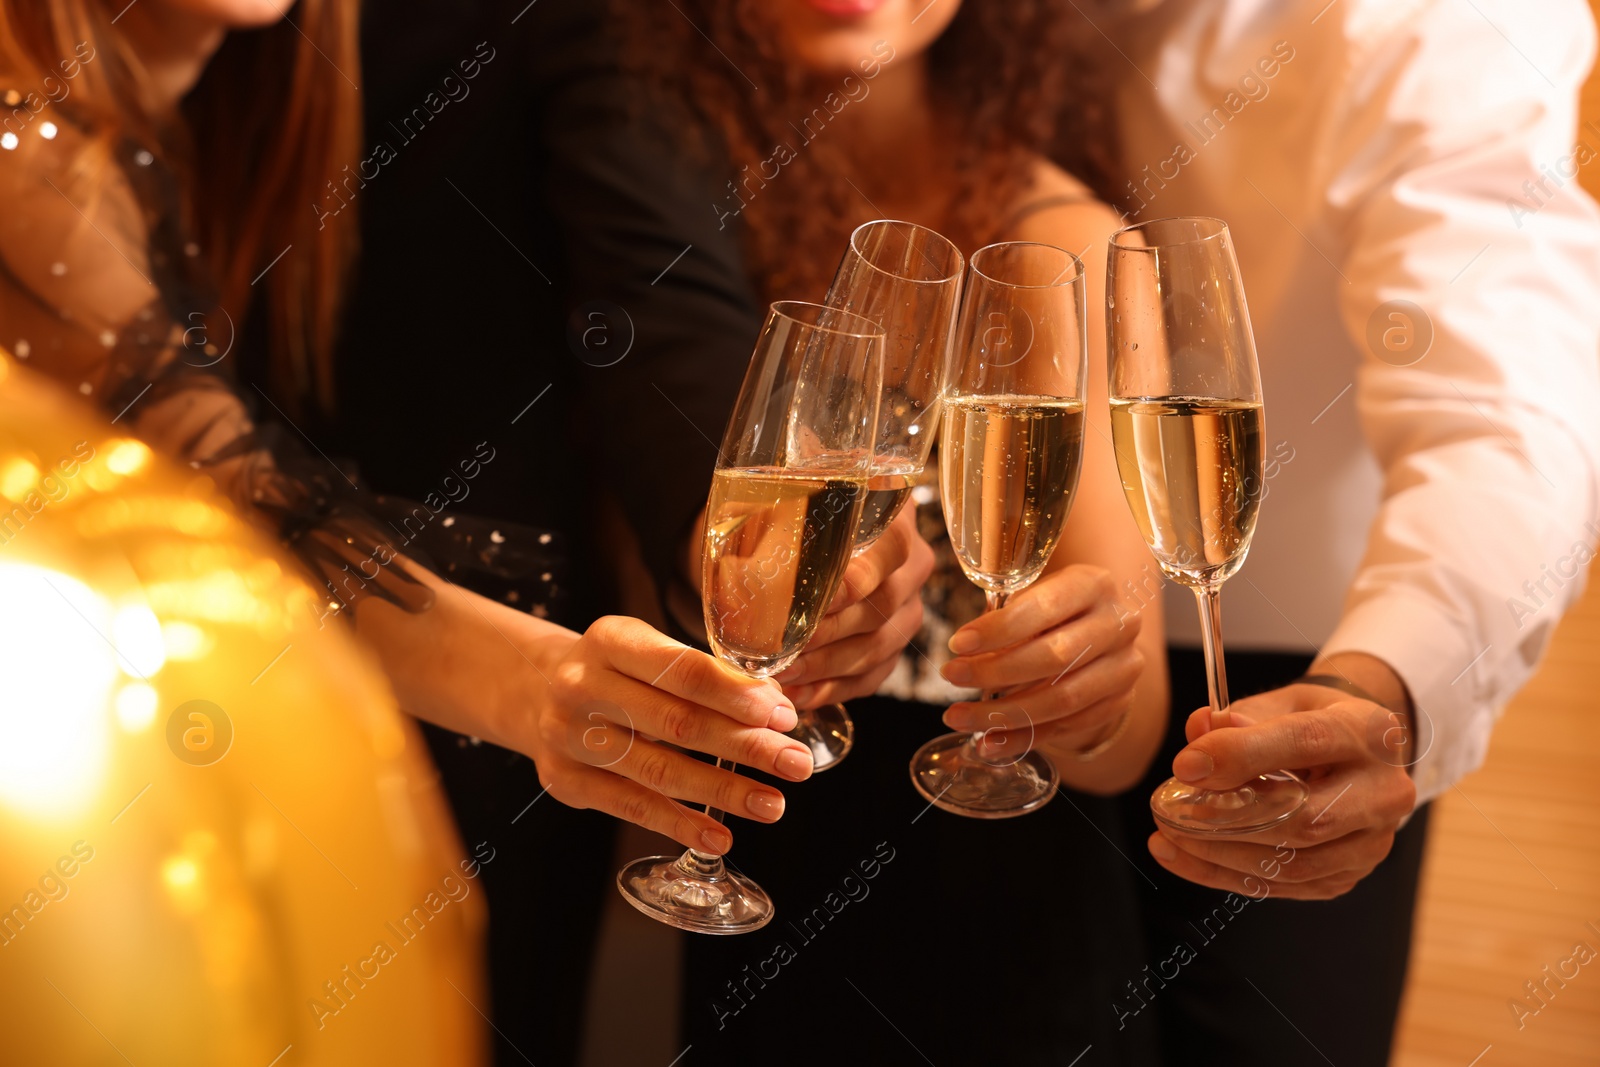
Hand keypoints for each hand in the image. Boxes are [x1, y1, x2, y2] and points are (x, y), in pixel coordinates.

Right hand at [529, 615, 816, 854]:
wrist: (536, 691)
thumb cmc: (616, 670)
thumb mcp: (649, 651)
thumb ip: (704, 674)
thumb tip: (775, 706)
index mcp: (610, 639)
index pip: (682, 669)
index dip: (737, 694)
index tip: (784, 715)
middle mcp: (583, 685)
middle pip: (676, 722)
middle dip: (745, 746)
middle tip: (795, 764)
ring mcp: (569, 736)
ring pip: (658, 770)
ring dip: (723, 791)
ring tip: (772, 804)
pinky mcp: (565, 781)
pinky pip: (632, 807)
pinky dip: (681, 824)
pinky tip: (721, 834)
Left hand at [775, 506, 933, 708]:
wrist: (807, 535)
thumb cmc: (792, 515)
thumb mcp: (786, 505)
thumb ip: (780, 523)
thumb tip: (749, 570)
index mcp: (897, 518)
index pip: (893, 549)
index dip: (857, 579)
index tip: (814, 600)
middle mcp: (913, 566)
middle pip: (885, 605)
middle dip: (830, 633)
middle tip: (785, 647)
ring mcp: (909, 609)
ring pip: (878, 647)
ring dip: (827, 666)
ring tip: (783, 674)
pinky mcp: (896, 646)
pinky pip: (872, 676)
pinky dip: (832, 689)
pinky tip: (797, 694)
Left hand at [935, 564, 1143, 764]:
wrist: (1105, 633)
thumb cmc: (1057, 610)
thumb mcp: (1037, 597)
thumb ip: (1008, 617)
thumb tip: (964, 650)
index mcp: (1094, 585)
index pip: (1045, 607)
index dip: (999, 628)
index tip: (957, 644)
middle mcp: (1119, 624)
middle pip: (1054, 657)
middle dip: (994, 671)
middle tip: (952, 676)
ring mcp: (1123, 667)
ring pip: (1060, 700)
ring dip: (1002, 714)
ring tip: (958, 717)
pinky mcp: (1118, 702)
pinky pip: (1065, 727)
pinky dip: (1022, 738)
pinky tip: (987, 742)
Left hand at [1146, 671, 1417, 899]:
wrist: (1355, 754)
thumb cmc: (1310, 720)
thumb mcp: (1282, 701)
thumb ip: (1242, 716)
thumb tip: (1200, 730)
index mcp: (1369, 731)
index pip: (1306, 743)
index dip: (1241, 755)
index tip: (1185, 765)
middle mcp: (1384, 791)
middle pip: (1305, 817)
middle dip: (1226, 818)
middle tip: (1168, 810)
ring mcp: (1372, 841)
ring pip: (1293, 863)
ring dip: (1219, 853)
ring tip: (1167, 834)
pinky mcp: (1348, 874)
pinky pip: (1283, 885)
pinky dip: (1224, 874)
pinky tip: (1182, 856)